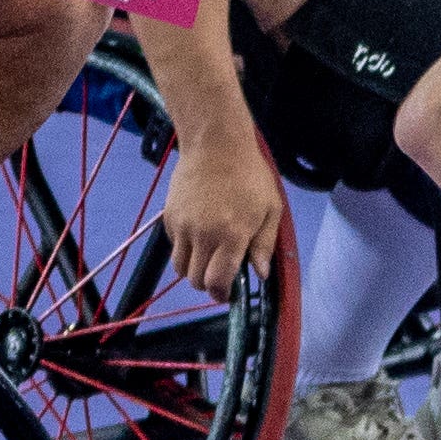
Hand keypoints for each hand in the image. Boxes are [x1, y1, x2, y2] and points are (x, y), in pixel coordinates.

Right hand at [161, 114, 286, 296]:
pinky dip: (184, 248)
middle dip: (208, 284)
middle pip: (195, 280)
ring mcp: (182, 226)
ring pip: (180, 267)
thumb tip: (260, 273)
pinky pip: (174, 246)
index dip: (221, 295)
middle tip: (219, 275)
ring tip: (207, 257)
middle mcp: (203, 236)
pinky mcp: (169, 217)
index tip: (227, 294)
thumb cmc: (249, 175)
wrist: (215, 145)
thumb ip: (265, 244)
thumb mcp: (271, 208)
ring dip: (193, 269)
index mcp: (231, 236)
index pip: (217, 282)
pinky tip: (198, 233)